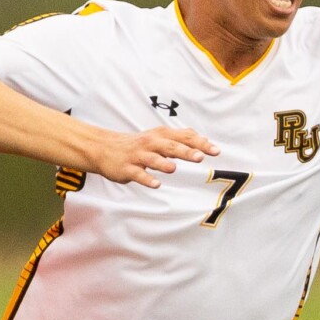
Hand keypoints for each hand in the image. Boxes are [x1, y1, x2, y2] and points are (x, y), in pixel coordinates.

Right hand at [89, 125, 216, 187]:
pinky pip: (138, 174)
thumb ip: (181, 138)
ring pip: (152, 159)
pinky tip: (156, 184)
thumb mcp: (158, 137)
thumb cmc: (137, 144)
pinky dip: (147, 179)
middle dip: (185, 151)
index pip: (183, 137)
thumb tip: (204, 140)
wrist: (104, 148)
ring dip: (163, 163)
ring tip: (174, 168)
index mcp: (161, 135)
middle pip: (170, 146)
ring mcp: (138, 156)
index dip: (200, 143)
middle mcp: (151, 143)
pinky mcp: (127, 168)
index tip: (216, 151)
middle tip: (200, 157)